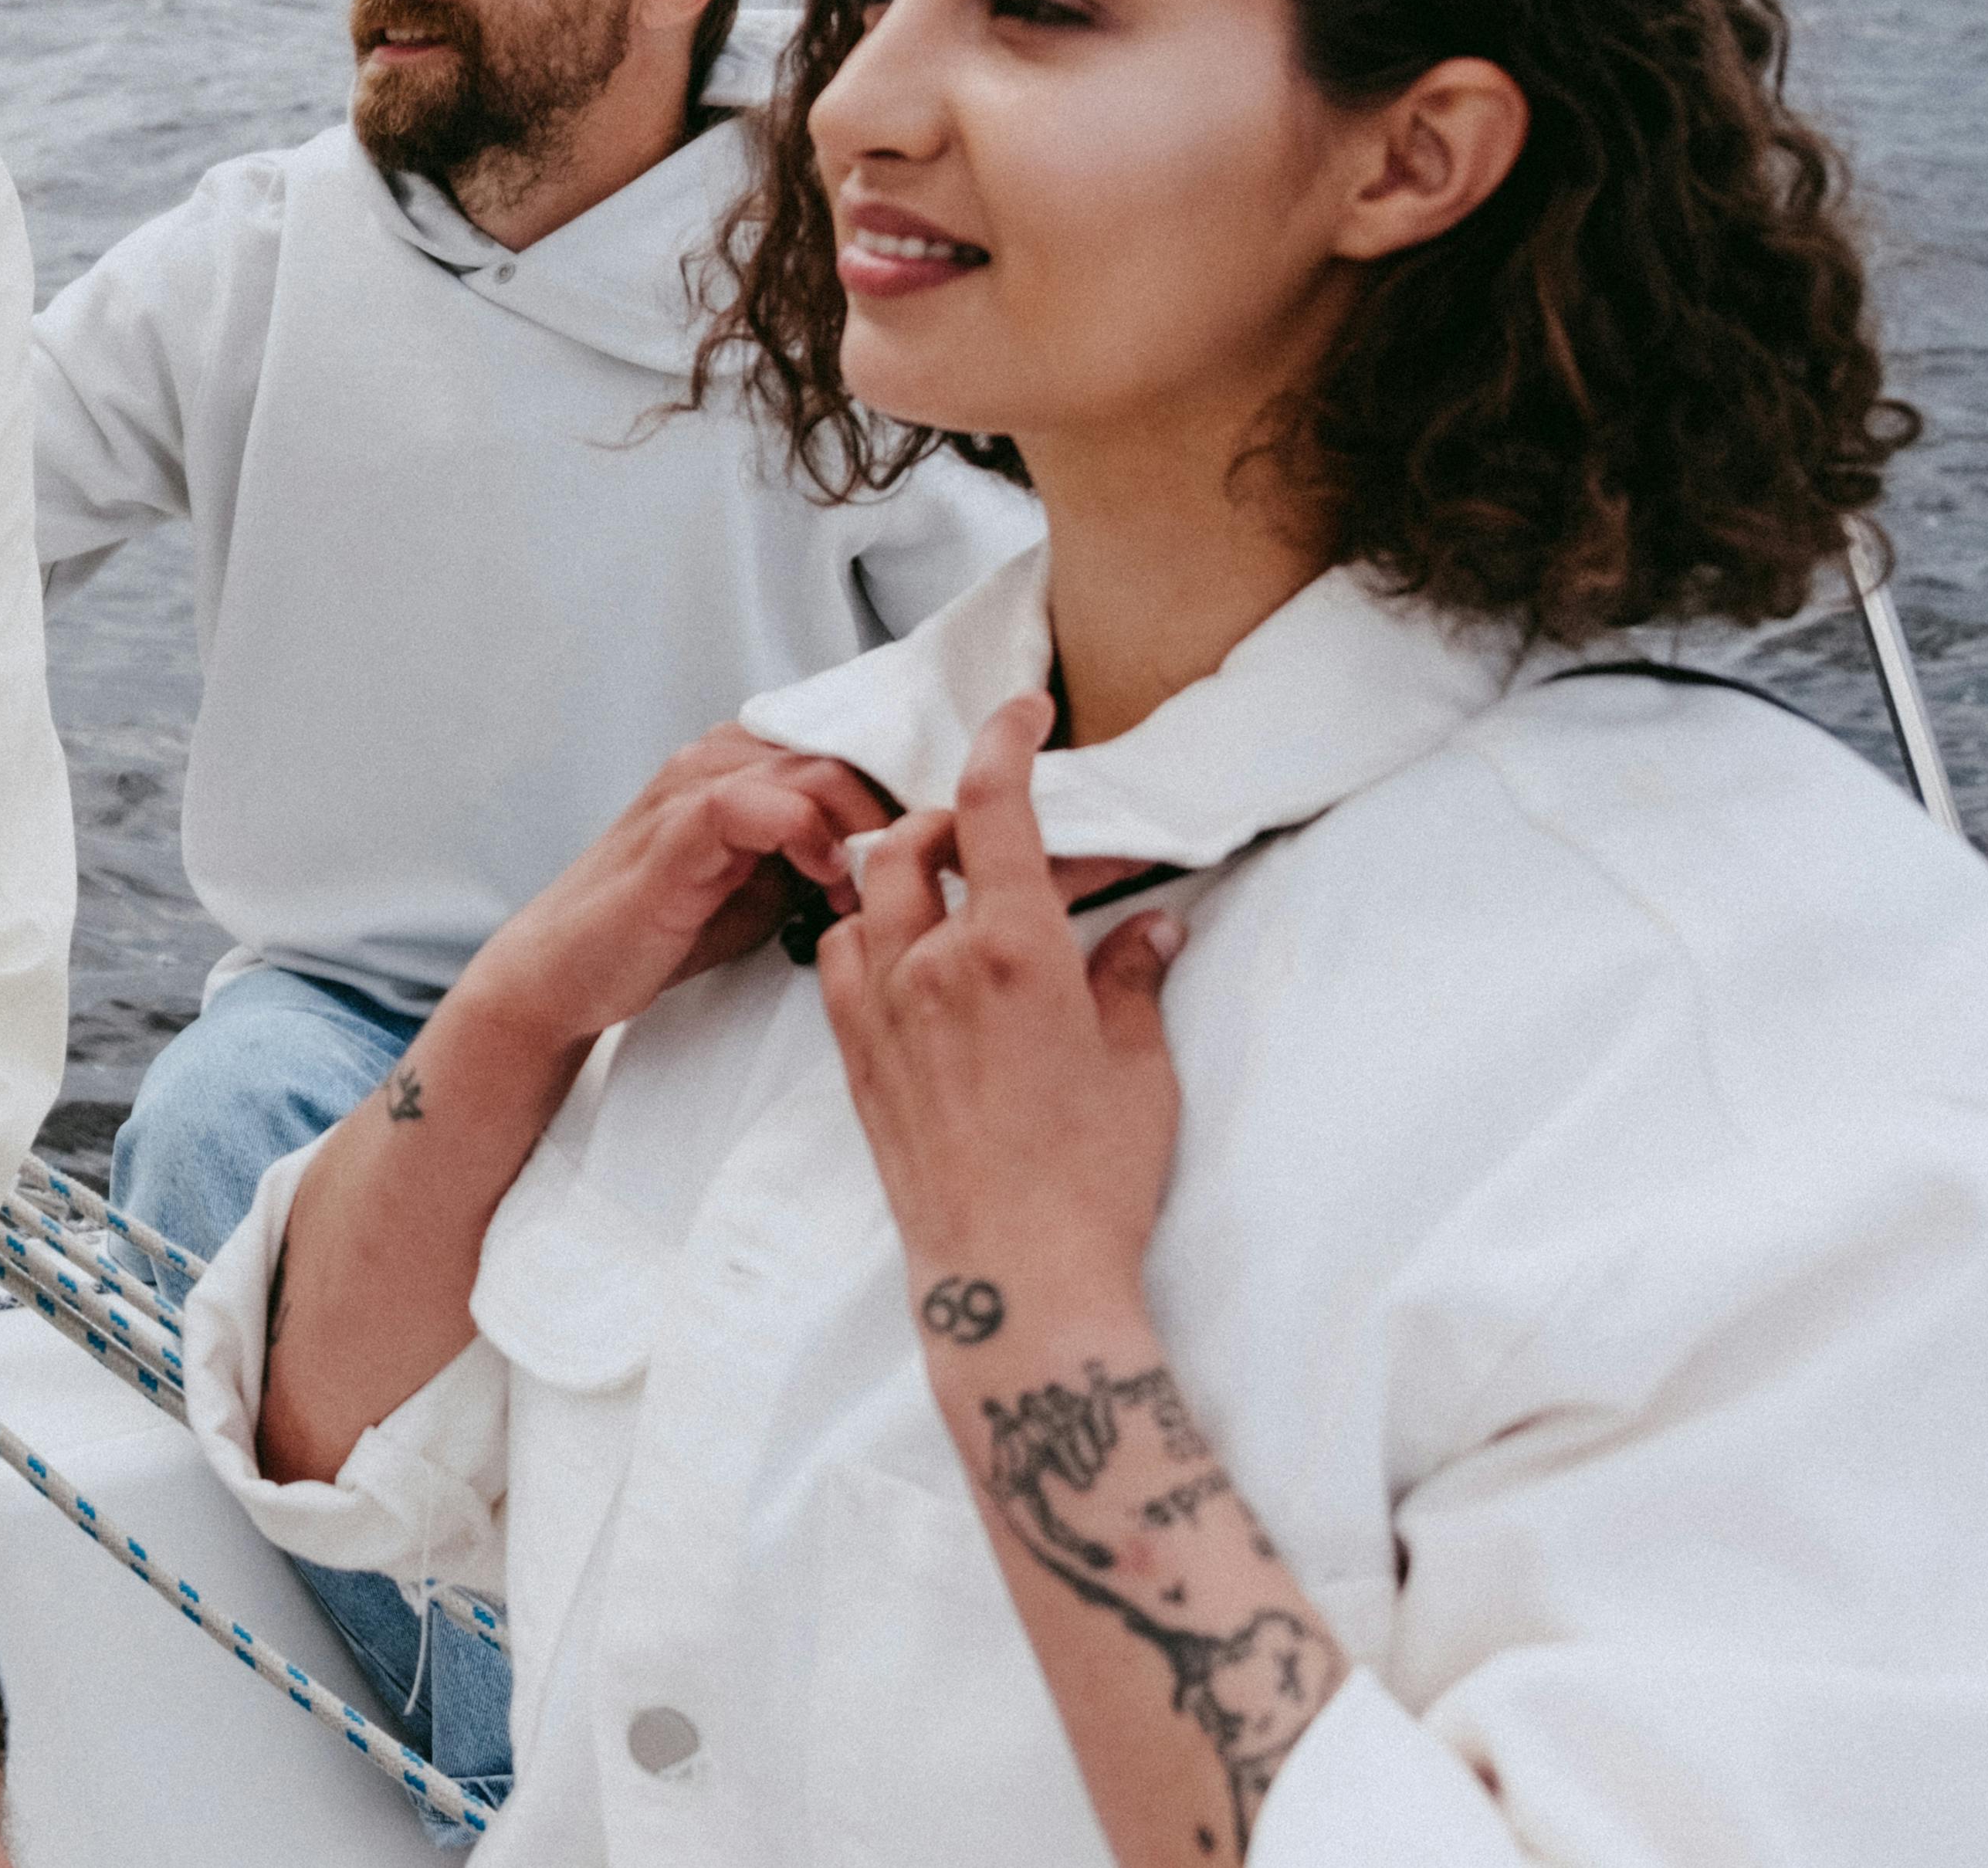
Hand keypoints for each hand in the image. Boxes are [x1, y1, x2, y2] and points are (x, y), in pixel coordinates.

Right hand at [462, 723, 898, 1058]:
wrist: (568, 968)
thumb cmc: (669, 924)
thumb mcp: (768, 879)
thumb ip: (823, 849)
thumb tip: (908, 851)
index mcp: (745, 759)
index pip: (848, 737)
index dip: (905, 778)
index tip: (946, 834)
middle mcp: (718, 756)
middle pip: (844, 744)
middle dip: (899, 801)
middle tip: (929, 863)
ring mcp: (691, 788)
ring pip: (810, 766)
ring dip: (862, 821)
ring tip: (879, 880)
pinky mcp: (672, 834)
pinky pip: (749, 803)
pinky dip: (803, 834)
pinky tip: (825, 881)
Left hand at [816, 695, 1185, 1322]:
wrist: (1014, 1277)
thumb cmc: (1091, 1179)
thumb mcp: (1140, 1068)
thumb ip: (1134, 977)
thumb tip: (1150, 923)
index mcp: (1013, 952)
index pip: (992, 808)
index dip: (1002, 741)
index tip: (1018, 711)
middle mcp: (932, 964)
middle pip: (912, 841)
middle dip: (949, 821)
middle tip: (996, 838)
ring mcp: (880, 1008)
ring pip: (863, 895)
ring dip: (899, 874)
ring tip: (948, 892)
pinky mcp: (853, 1055)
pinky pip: (837, 960)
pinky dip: (864, 936)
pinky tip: (905, 957)